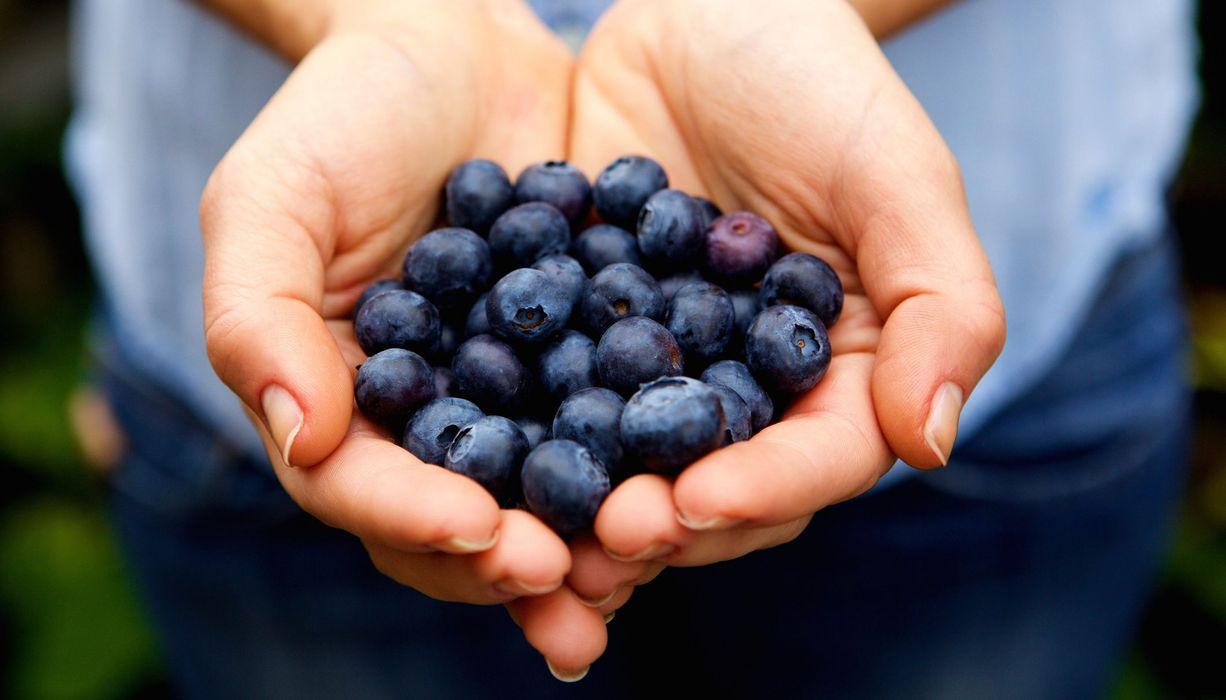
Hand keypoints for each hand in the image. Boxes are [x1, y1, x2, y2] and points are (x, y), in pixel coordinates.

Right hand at [200, 0, 604, 674]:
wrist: (457, 44)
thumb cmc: (345, 115)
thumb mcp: (274, 199)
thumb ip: (259, 319)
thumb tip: (301, 440)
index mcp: (342, 403)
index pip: (362, 490)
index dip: (416, 519)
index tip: (481, 529)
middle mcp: (430, 419)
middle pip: (457, 523)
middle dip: (510, 563)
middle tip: (571, 580)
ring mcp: (514, 397)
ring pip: (543, 496)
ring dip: (589, 545)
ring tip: (639, 562)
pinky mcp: (587, 361)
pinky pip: (618, 423)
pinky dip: (650, 459)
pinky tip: (699, 478)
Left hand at [563, 0, 1004, 615]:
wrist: (706, 7)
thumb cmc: (820, 82)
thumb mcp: (898, 178)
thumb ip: (942, 307)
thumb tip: (934, 444)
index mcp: (840, 374)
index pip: (817, 458)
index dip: (763, 490)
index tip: (696, 502)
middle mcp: (748, 389)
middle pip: (717, 485)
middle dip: (662, 520)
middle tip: (602, 541)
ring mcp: (657, 368)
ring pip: (626, 463)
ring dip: (582, 508)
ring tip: (528, 532)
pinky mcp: (579, 332)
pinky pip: (546, 391)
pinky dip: (514, 429)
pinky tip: (471, 455)